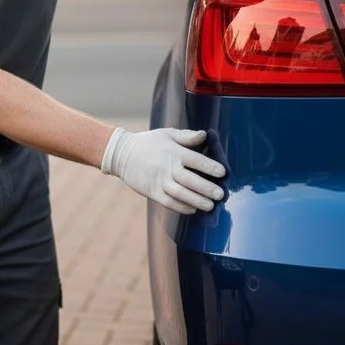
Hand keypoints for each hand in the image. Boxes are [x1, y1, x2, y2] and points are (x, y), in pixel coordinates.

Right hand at [100, 127, 226, 214]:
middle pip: (191, 180)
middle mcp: (167, 167)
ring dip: (197, 201)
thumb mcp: (167, 134)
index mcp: (174, 152)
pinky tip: (193, 209)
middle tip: (221, 195)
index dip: (210, 167)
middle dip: (207, 188)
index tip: (223, 173)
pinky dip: (182, 207)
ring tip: (210, 206)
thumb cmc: (148, 143)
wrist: (122, 154)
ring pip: (181, 194)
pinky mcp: (152, 192)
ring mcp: (159, 181)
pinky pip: (169, 202)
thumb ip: (187, 136)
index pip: (196, 160)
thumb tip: (205, 135)